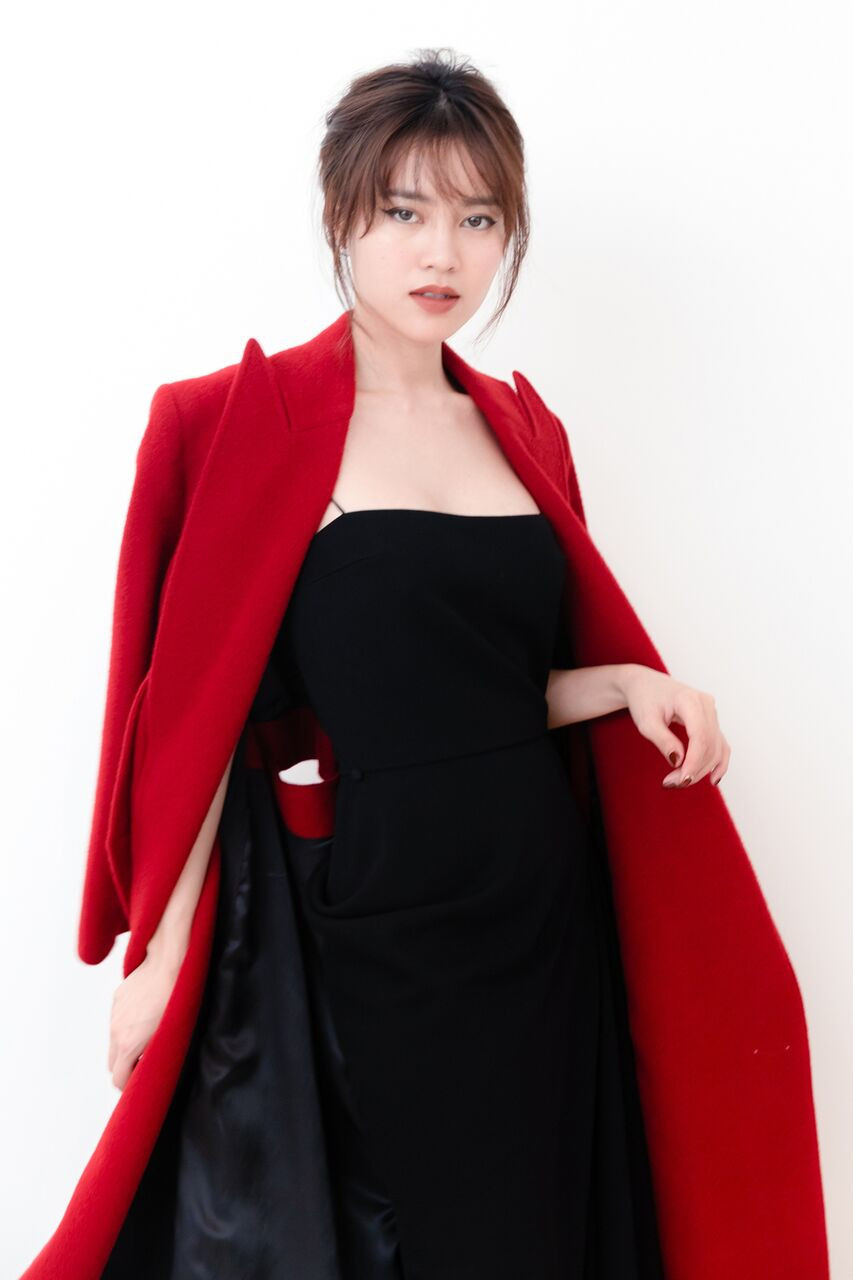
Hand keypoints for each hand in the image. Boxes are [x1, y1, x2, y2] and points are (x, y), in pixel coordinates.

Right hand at [108, 950, 181, 1091]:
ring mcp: (115, 1014)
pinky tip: (145, 1017)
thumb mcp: (170, 1035)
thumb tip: (151, 1069)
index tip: (140, 1084)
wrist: (169, 964)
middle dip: (125, 1068)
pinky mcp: (117, 999)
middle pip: (112, 1064)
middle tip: (144, 1064)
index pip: (118, 1079)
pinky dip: (126, 1026)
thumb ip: (154, 1057)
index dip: (129, 1086)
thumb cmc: (176, 1000)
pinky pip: (117, 1021)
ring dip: (126, 1046)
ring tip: (147, 1038)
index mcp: (129, 1044)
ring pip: (114, 1041)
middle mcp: (116, 1031)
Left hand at [619, 665, 730, 788]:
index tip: (680, 780)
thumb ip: (663, 740)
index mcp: (689, 699)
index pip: (700, 736)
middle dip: (694, 769)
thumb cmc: (644, 699)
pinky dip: (718, 762)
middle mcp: (706, 704)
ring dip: (702, 769)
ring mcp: (711, 712)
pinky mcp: (711, 721)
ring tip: (679, 782)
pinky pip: (720, 744)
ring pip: (716, 747)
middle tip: (672, 784)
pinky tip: (713, 779)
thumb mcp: (646, 721)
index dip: (694, 762)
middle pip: (709, 744)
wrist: (645, 685)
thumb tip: (679, 761)